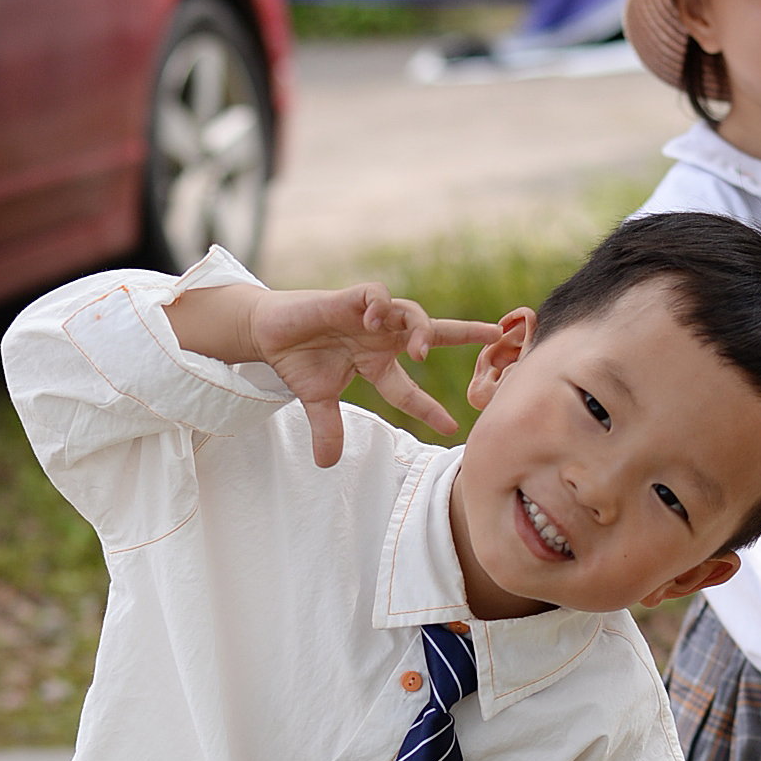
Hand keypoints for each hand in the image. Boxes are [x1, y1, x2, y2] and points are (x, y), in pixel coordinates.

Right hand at [166, 281, 501, 467]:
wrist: (268, 332)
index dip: (429, 410)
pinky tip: (374, 319)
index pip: (411, 390)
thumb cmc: (298, 360)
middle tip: (492, 337)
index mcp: (378, 364)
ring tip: (420, 352)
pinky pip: (377, 295)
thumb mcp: (317, 401)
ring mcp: (368, 318)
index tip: (451, 428)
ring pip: (410, 313)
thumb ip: (328, 429)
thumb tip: (325, 465)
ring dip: (420, 329)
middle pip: (431, 333)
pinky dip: (381, 305)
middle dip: (465, 332)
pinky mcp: (350, 299)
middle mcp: (381, 338)